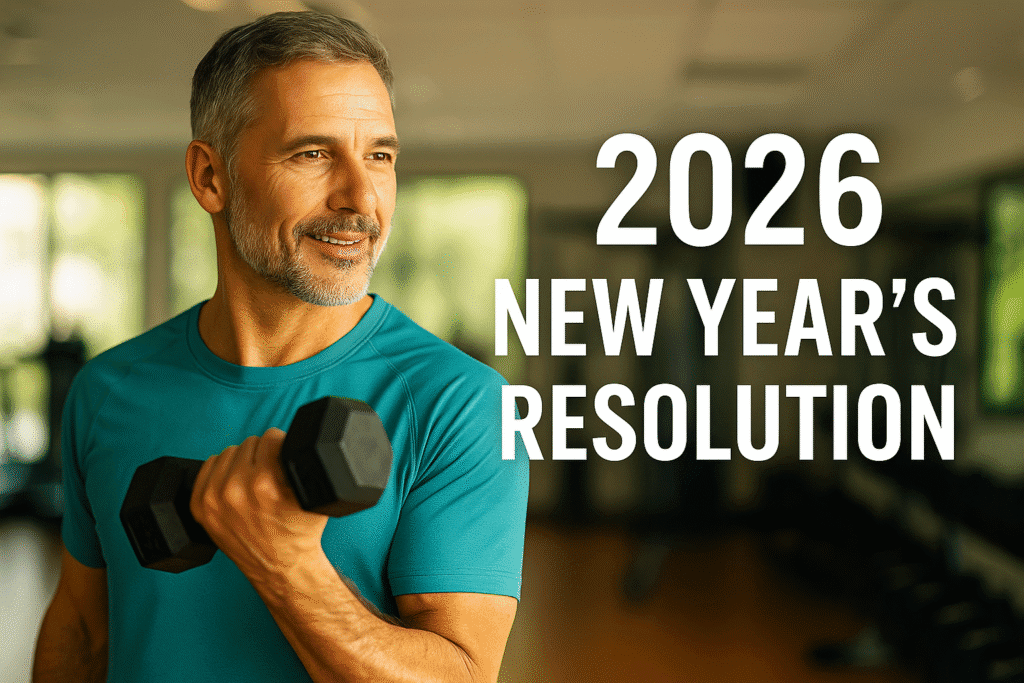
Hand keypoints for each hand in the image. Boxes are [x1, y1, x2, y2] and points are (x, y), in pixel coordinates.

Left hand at [189, 428, 327, 581]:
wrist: (281, 567)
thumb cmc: (298, 532)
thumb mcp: (312, 496)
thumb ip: (303, 464)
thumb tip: (291, 440)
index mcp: (267, 484)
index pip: (271, 436)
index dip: (281, 445)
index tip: (283, 456)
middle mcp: (236, 490)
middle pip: (250, 443)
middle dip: (263, 455)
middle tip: (271, 473)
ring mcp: (215, 500)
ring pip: (230, 452)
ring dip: (242, 461)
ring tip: (254, 480)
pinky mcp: (201, 508)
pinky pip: (209, 465)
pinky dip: (222, 470)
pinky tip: (235, 483)